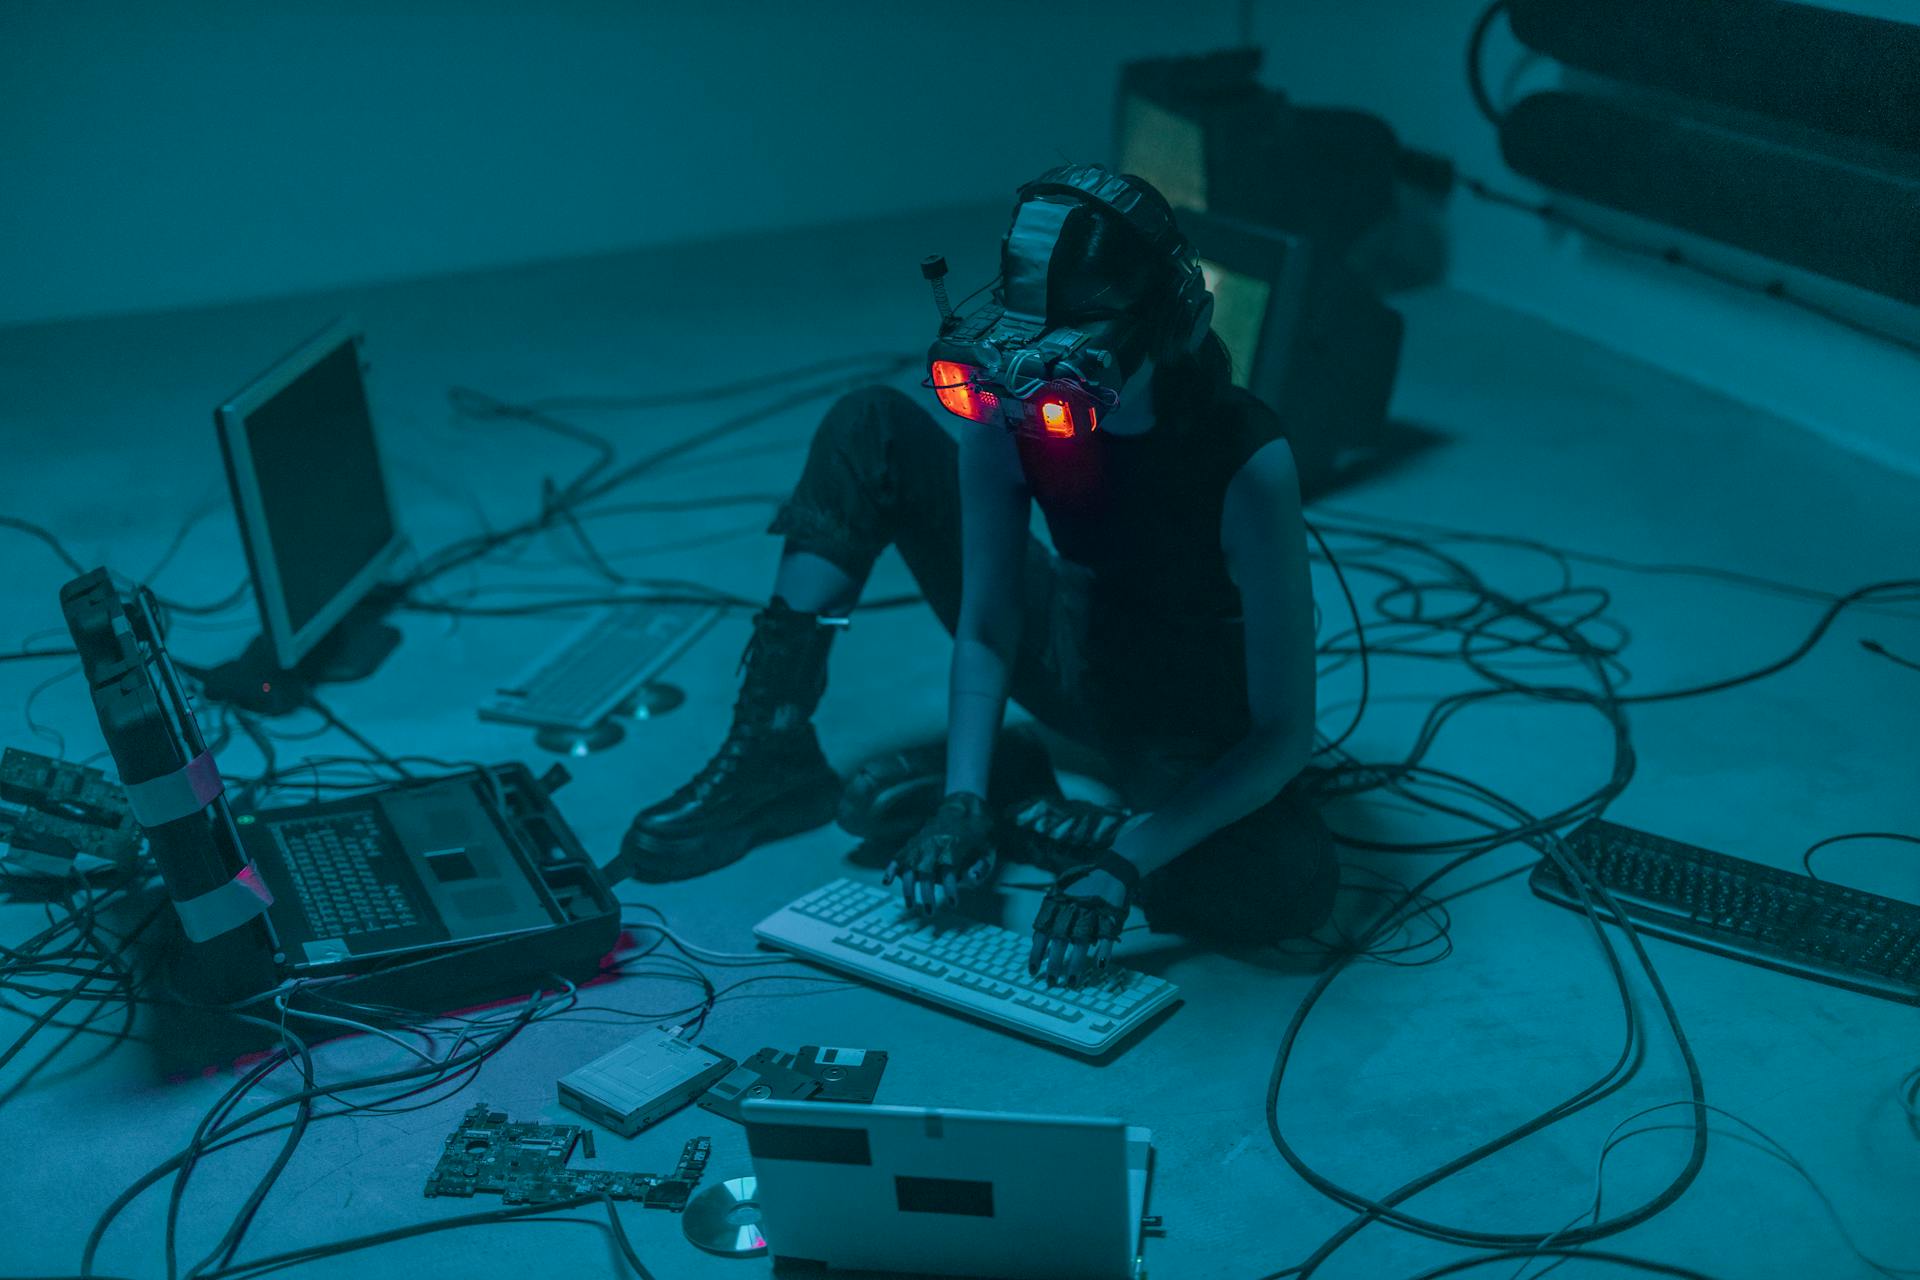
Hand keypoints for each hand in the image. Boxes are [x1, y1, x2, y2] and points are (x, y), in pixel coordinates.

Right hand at [883, 791, 994, 916]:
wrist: (963, 807)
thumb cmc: (978, 836)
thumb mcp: (988, 850)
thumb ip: (982, 866)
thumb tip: (972, 879)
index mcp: (953, 847)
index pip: (950, 871)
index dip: (951, 888)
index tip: (953, 903)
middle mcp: (934, 847)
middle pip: (927, 873)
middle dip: (927, 893)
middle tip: (929, 912)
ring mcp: (920, 846)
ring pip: (910, 868)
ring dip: (908, 888)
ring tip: (910, 905)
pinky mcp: (912, 845)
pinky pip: (898, 858)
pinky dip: (891, 869)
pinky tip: (887, 881)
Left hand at [1026, 853, 1138, 986]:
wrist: (1111, 869)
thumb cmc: (1082, 886)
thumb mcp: (1061, 894)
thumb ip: (1051, 916)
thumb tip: (1042, 945)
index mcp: (1057, 905)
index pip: (1042, 932)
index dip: (1037, 953)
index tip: (1033, 970)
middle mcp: (1072, 910)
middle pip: (1060, 940)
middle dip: (1055, 963)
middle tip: (1051, 982)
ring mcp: (1092, 913)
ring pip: (1082, 942)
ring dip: (1076, 963)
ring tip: (1072, 981)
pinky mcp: (1110, 917)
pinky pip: (1107, 937)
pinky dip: (1104, 952)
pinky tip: (1099, 966)